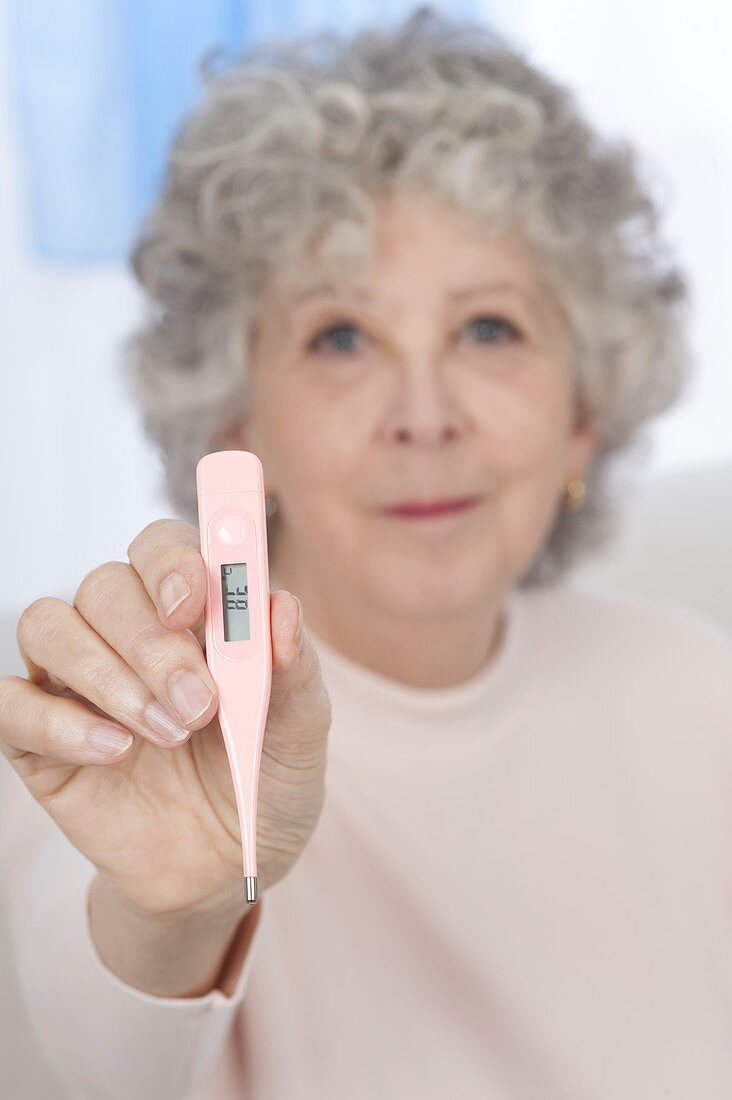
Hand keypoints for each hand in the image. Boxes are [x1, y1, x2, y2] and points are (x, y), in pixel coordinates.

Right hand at [0, 519, 330, 924]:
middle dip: (150, 642)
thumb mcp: (298, 732)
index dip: (171, 563)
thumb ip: (293, 670)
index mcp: (192, 613)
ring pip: (49, 626)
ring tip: (167, 734)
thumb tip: (282, 607)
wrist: (224, 869)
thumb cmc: (263, 781)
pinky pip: (10, 702)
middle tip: (197, 703)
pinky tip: (113, 753)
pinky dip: (57, 722)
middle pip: (106, 586)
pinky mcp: (38, 736)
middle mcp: (127, 632)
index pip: (162, 548)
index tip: (193, 602)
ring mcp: (77, 681)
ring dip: (107, 676)